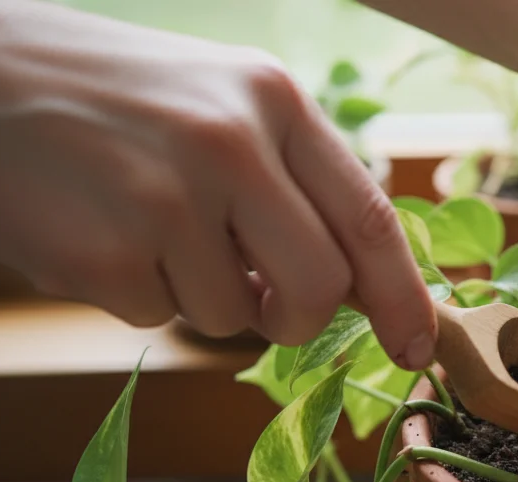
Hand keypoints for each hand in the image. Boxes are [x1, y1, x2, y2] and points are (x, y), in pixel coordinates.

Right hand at [0, 1, 435, 368]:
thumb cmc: (112, 97)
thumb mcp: (219, 102)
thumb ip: (291, 181)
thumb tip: (350, 285)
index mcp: (272, 100)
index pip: (369, 216)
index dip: (401, 294)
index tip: (418, 347)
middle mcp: (230, 145)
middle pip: (319, 288)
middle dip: (298, 317)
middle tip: (263, 303)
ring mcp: (165, 201)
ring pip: (233, 314)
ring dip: (198, 293)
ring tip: (144, 224)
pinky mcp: (105, 254)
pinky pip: (159, 318)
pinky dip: (136, 293)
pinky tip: (98, 231)